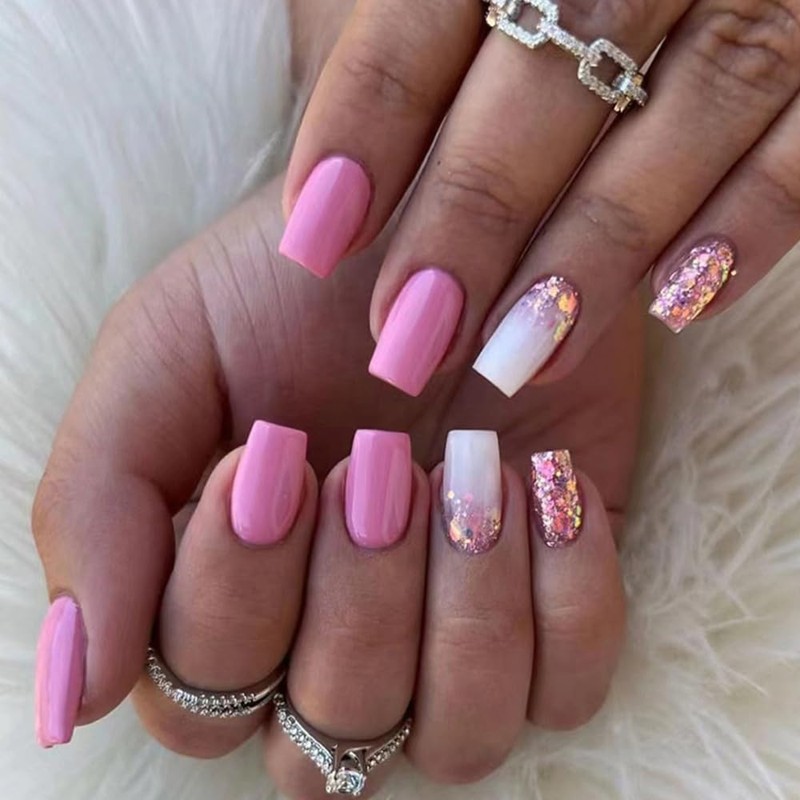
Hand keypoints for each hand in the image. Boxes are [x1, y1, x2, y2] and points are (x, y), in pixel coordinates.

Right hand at [32, 174, 641, 794]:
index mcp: (227, 593)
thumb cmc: (290, 285)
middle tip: (377, 459)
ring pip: (459, 739)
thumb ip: (94, 507)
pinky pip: (571, 689)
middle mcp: (336, 633)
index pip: (202, 698)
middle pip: (331, 735)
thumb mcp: (163, 355)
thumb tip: (81, 690)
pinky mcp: (556, 603)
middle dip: (356, 601)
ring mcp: (453, 628)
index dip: (231, 596)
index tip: (271, 453)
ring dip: (463, 612)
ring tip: (471, 471)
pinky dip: (567, 600)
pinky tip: (542, 486)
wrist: (437, 224)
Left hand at [281, 0, 799, 398]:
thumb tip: (334, 165)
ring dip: (592, 254)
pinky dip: (748, 228)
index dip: (365, 128)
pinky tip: (678, 308)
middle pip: (547, 82)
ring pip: (686, 117)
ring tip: (514, 360)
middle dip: (470, 219)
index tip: (314, 241)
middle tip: (406, 337)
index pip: (428, 18)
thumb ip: (409, 30)